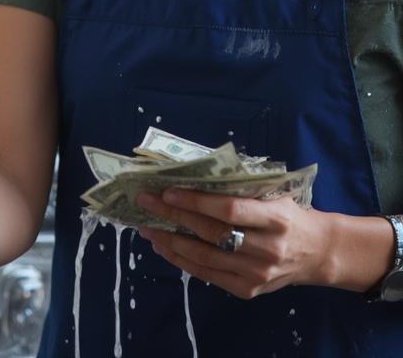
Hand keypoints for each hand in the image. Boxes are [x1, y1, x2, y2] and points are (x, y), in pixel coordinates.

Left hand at [136, 189, 335, 298]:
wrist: (317, 253)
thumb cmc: (287, 214)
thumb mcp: (273, 194)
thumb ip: (240, 187)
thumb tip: (190, 172)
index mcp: (275, 218)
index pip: (230, 210)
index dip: (197, 201)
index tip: (167, 190)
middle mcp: (267, 248)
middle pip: (212, 232)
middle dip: (173, 215)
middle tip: (145, 201)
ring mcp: (257, 273)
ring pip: (204, 256)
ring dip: (169, 240)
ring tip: (146, 226)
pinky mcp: (248, 290)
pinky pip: (207, 275)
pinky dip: (181, 260)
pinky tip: (163, 247)